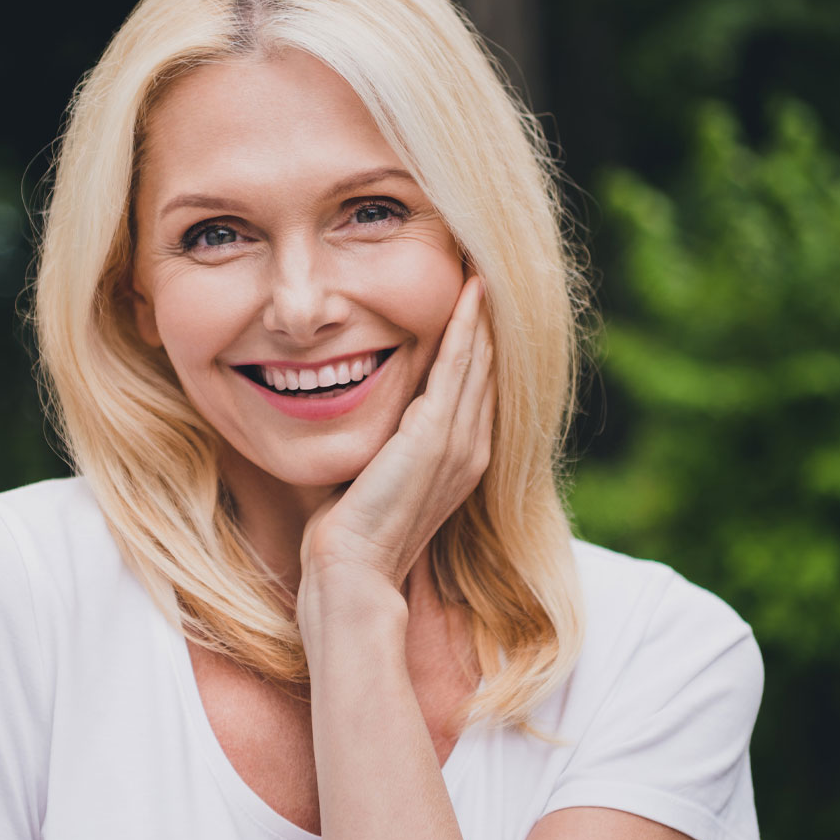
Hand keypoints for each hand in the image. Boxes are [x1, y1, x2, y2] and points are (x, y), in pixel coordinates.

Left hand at [299, 275, 495, 593]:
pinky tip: (471, 293)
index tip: (475, 302)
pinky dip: (466, 327)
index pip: (475, 388)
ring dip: (483, 313)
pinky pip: (458, 366)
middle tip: (489, 270)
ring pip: (480, 360)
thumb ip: (383, 444)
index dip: (478, 344)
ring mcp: (457, 442)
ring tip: (485, 269)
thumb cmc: (350, 530)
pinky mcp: (434, 436)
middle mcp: (470, 448)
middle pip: (488, 369)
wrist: (351, 569)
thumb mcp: (375, 475)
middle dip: (488, 322)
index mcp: (459, 459)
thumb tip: (360, 413)